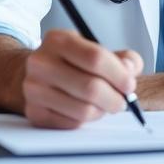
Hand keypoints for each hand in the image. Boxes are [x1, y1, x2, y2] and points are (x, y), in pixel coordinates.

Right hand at [22, 29, 143, 128]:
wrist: (36, 74)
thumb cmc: (72, 63)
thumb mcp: (94, 49)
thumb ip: (121, 58)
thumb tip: (130, 70)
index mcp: (58, 40)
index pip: (96, 58)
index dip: (119, 75)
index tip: (129, 85)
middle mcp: (41, 62)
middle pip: (91, 88)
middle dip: (115, 99)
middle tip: (122, 101)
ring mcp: (34, 88)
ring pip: (83, 110)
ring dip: (101, 111)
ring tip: (103, 105)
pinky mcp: (33, 112)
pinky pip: (72, 124)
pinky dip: (86, 121)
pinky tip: (85, 109)